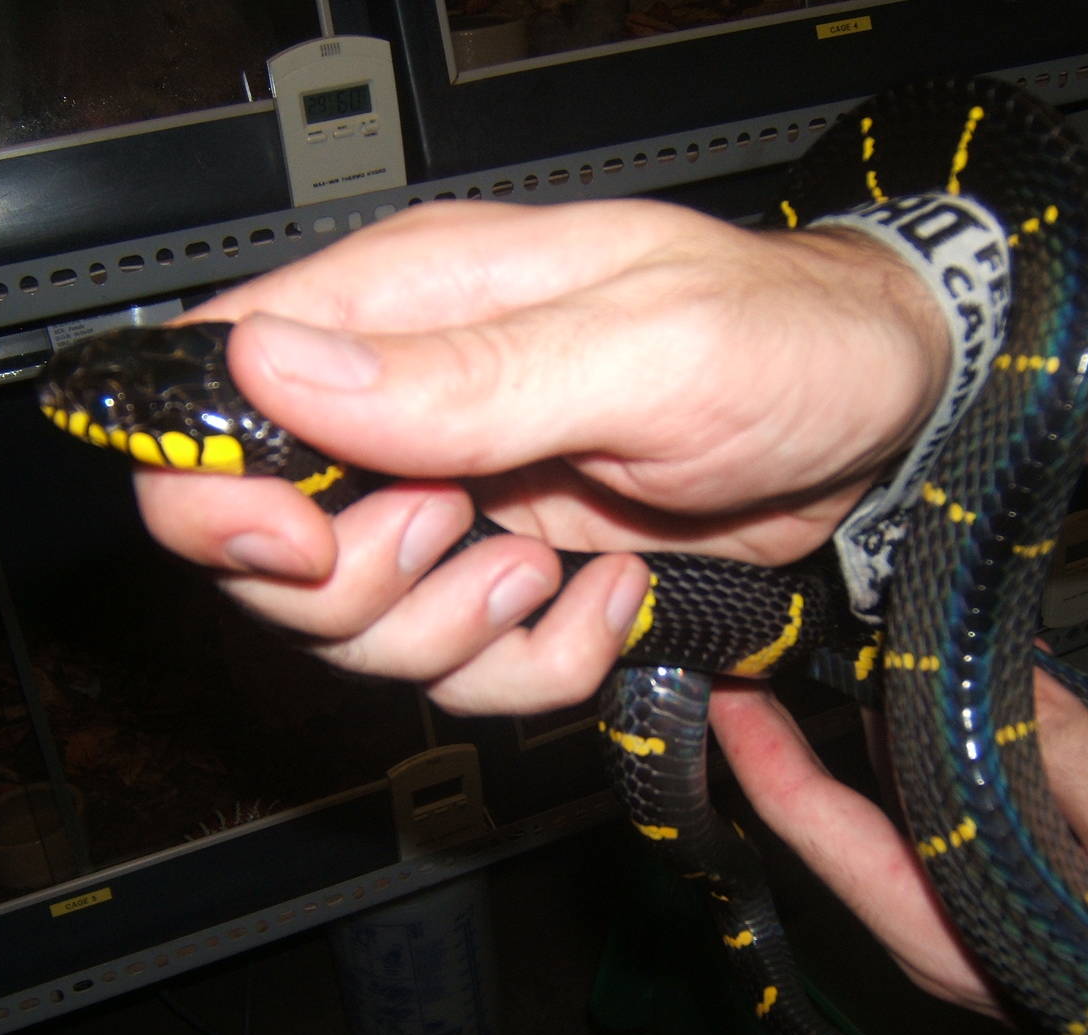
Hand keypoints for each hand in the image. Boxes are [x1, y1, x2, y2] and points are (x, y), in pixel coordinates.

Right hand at [135, 198, 946, 712]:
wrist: (878, 416)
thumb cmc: (783, 339)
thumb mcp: (639, 346)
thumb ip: (463, 372)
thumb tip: (271, 368)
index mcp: (405, 309)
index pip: (212, 388)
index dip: (209, 488)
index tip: (290, 544)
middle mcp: (406, 410)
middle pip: (259, 547)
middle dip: (349, 587)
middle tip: (466, 537)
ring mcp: (456, 502)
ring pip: (355, 630)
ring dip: (450, 634)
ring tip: (547, 567)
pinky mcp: (512, 575)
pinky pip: (463, 673)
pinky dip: (533, 667)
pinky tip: (607, 597)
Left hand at [711, 670, 1087, 1019]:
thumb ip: (1052, 739)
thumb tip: (995, 669)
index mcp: (942, 927)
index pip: (817, 828)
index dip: (757, 755)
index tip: (720, 684)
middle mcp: (942, 928)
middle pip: (840, 819)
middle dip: (798, 734)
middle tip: (766, 649)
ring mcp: (982, 914)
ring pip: (897, 812)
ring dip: (870, 733)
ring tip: (837, 649)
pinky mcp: (1027, 896)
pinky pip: (956, 813)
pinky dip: (938, 749)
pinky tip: (945, 690)